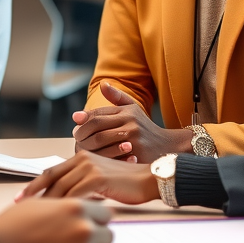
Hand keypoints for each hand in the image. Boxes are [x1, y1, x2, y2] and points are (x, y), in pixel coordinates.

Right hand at [0, 198, 112, 242]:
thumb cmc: (15, 225)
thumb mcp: (43, 203)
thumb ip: (68, 205)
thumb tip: (85, 208)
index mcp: (77, 208)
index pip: (107, 215)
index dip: (96, 221)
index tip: (87, 226)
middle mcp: (84, 230)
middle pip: (108, 236)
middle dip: (95, 239)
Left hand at [16, 152, 158, 203]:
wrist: (148, 179)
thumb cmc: (125, 183)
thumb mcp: (99, 180)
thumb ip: (81, 184)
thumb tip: (64, 199)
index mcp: (80, 157)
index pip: (51, 172)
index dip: (34, 185)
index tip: (21, 198)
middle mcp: (82, 159)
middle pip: (51, 177)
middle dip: (34, 193)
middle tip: (20, 206)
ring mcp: (89, 167)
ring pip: (61, 187)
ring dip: (48, 202)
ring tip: (38, 216)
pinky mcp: (98, 178)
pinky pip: (75, 194)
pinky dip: (65, 206)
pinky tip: (59, 217)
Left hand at [72, 82, 189, 163]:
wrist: (168, 147)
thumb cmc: (145, 128)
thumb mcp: (133, 109)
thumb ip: (117, 97)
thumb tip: (102, 84)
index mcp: (126, 111)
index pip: (99, 112)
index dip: (84, 117)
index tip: (75, 121)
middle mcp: (130, 121)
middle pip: (97, 125)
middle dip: (82, 131)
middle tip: (75, 136)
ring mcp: (133, 137)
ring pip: (101, 139)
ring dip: (87, 144)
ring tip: (81, 147)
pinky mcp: (135, 153)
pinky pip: (110, 154)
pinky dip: (99, 156)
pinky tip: (93, 158)